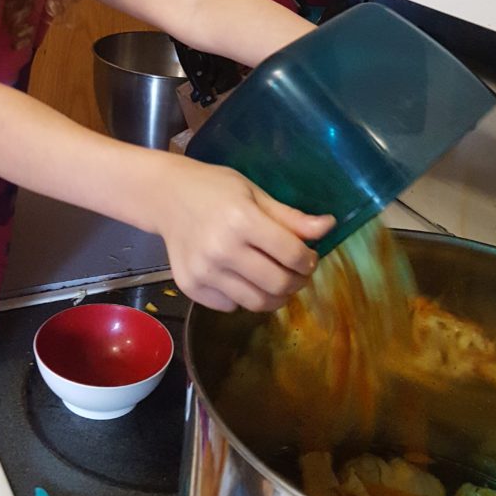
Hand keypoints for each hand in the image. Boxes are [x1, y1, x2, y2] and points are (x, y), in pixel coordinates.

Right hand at [150, 155, 335, 311]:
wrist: (166, 196)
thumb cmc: (214, 189)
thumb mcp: (255, 193)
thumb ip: (290, 217)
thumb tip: (329, 227)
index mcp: (242, 221)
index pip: (293, 255)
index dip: (309, 261)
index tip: (309, 257)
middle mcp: (221, 250)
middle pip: (278, 285)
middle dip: (297, 282)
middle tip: (297, 273)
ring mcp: (203, 272)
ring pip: (256, 303)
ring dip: (275, 297)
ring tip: (275, 281)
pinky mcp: (189, 287)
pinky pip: (230, 306)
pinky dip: (243, 298)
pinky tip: (242, 279)